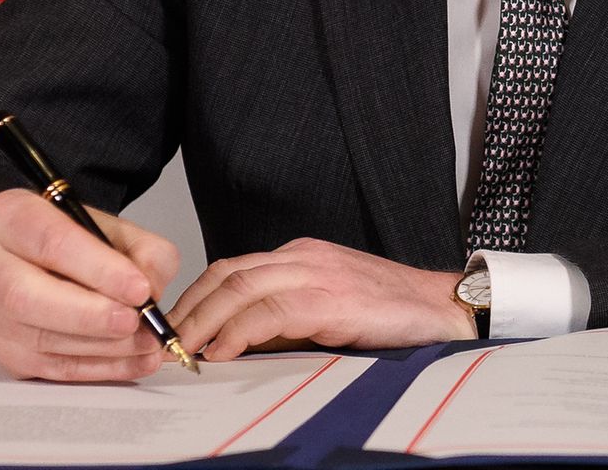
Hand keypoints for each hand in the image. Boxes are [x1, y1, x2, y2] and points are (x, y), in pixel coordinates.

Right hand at [0, 188, 180, 381]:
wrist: (12, 262)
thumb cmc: (58, 239)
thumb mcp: (102, 224)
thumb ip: (138, 248)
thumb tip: (153, 288)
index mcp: (7, 217)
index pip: (49, 242)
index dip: (98, 268)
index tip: (138, 287)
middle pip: (28, 298)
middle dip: (90, 315)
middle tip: (135, 320)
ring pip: (41, 340)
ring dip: (103, 346)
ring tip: (146, 342)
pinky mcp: (3, 352)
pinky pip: (52, 368)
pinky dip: (101, 368)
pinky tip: (134, 360)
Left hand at [165, 238, 474, 360]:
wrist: (444, 308)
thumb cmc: (391, 313)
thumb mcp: (329, 308)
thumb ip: (286, 318)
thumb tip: (236, 345)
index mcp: (301, 255)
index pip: (232, 269)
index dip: (196, 298)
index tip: (174, 329)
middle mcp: (303, 256)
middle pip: (226, 274)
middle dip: (188, 309)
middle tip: (163, 343)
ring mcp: (317, 273)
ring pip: (239, 287)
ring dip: (202, 321)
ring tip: (181, 351)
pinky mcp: (330, 298)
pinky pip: (269, 311)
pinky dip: (236, 331)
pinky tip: (221, 351)